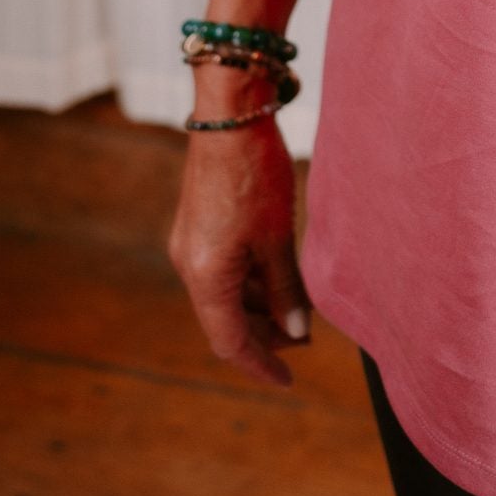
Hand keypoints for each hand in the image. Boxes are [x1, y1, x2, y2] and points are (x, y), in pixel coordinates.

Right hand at [167, 101, 313, 389]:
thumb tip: (296, 332)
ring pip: (226, 294)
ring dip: (260, 306)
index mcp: (205, 276)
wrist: (230, 115)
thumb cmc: (254, 173)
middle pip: (226, 320)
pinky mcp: (199, 224)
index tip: (288, 380)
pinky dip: (251, 280)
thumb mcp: (277, 236)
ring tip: (299, 306)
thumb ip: (286, 288)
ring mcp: (192, 244)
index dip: (261, 364)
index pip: (231, 342)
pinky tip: (280, 275)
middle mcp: (190, 265)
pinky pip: (223, 269)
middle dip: (265, 334)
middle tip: (305, 338)